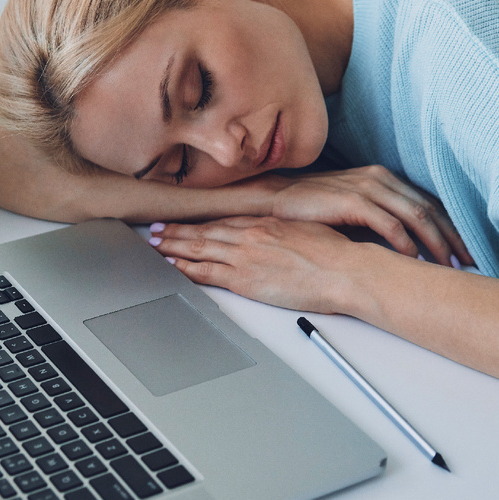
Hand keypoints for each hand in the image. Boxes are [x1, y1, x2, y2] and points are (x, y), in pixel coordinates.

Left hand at [149, 216, 373, 313]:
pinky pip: (207, 273)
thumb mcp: (307, 231)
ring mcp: (245, 256)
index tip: (186, 220)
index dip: (201, 221)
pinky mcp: (245, 279)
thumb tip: (280, 237)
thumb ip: (286, 232)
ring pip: (199, 249)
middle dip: (177, 231)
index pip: (224, 221)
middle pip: (205, 232)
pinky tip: (173, 266)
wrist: (343, 270)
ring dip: (174, 247)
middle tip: (156, 230)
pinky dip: (187, 268)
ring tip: (155, 245)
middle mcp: (250, 236)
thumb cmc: (334, 255)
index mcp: (266, 223)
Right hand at [265, 166, 472, 266]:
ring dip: (434, 243)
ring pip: (415, 216)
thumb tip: (408, 244)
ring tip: (445, 266)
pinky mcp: (353, 201)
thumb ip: (380, 218)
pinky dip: (405, 243)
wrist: (276, 199)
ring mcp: (367, 187)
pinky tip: (413, 259)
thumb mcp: (353, 209)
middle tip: (466, 262)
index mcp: (384, 178)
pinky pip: (389, 224)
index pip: (428, 202)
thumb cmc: (313, 208)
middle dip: (451, 238)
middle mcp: (380, 178)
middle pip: (429, 209)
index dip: (450, 228)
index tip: (464, 251)